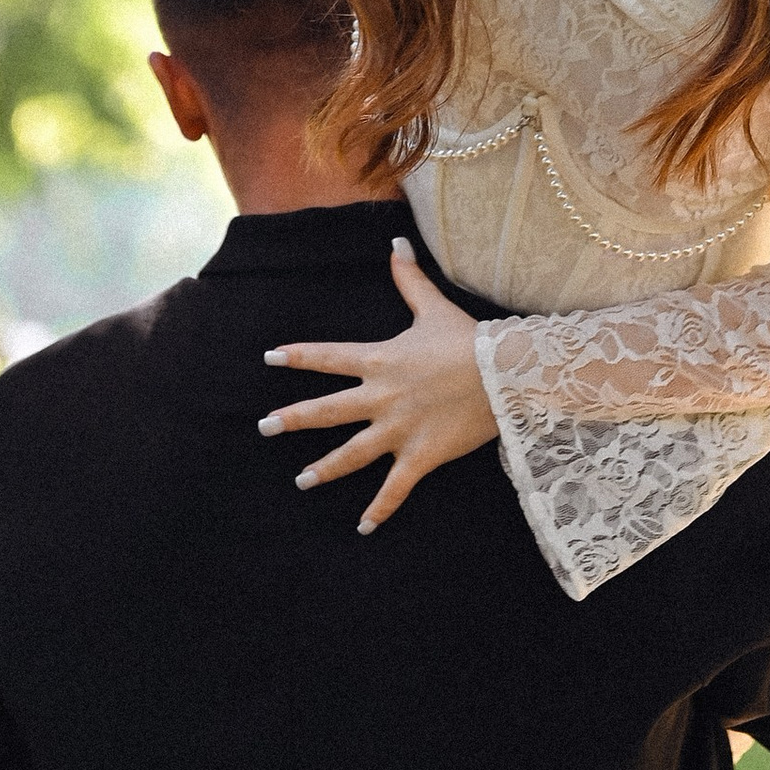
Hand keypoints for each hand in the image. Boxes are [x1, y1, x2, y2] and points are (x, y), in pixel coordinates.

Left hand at [258, 240, 498, 532]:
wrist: (504, 374)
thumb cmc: (468, 339)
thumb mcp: (433, 307)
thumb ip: (408, 278)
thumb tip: (395, 242)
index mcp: (379, 361)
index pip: (328, 358)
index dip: (297, 357)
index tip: (269, 358)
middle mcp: (381, 397)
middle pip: (327, 410)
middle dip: (292, 419)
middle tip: (265, 426)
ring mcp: (398, 430)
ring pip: (351, 454)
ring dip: (324, 468)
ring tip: (301, 480)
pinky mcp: (420, 455)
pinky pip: (394, 489)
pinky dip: (379, 510)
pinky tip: (362, 528)